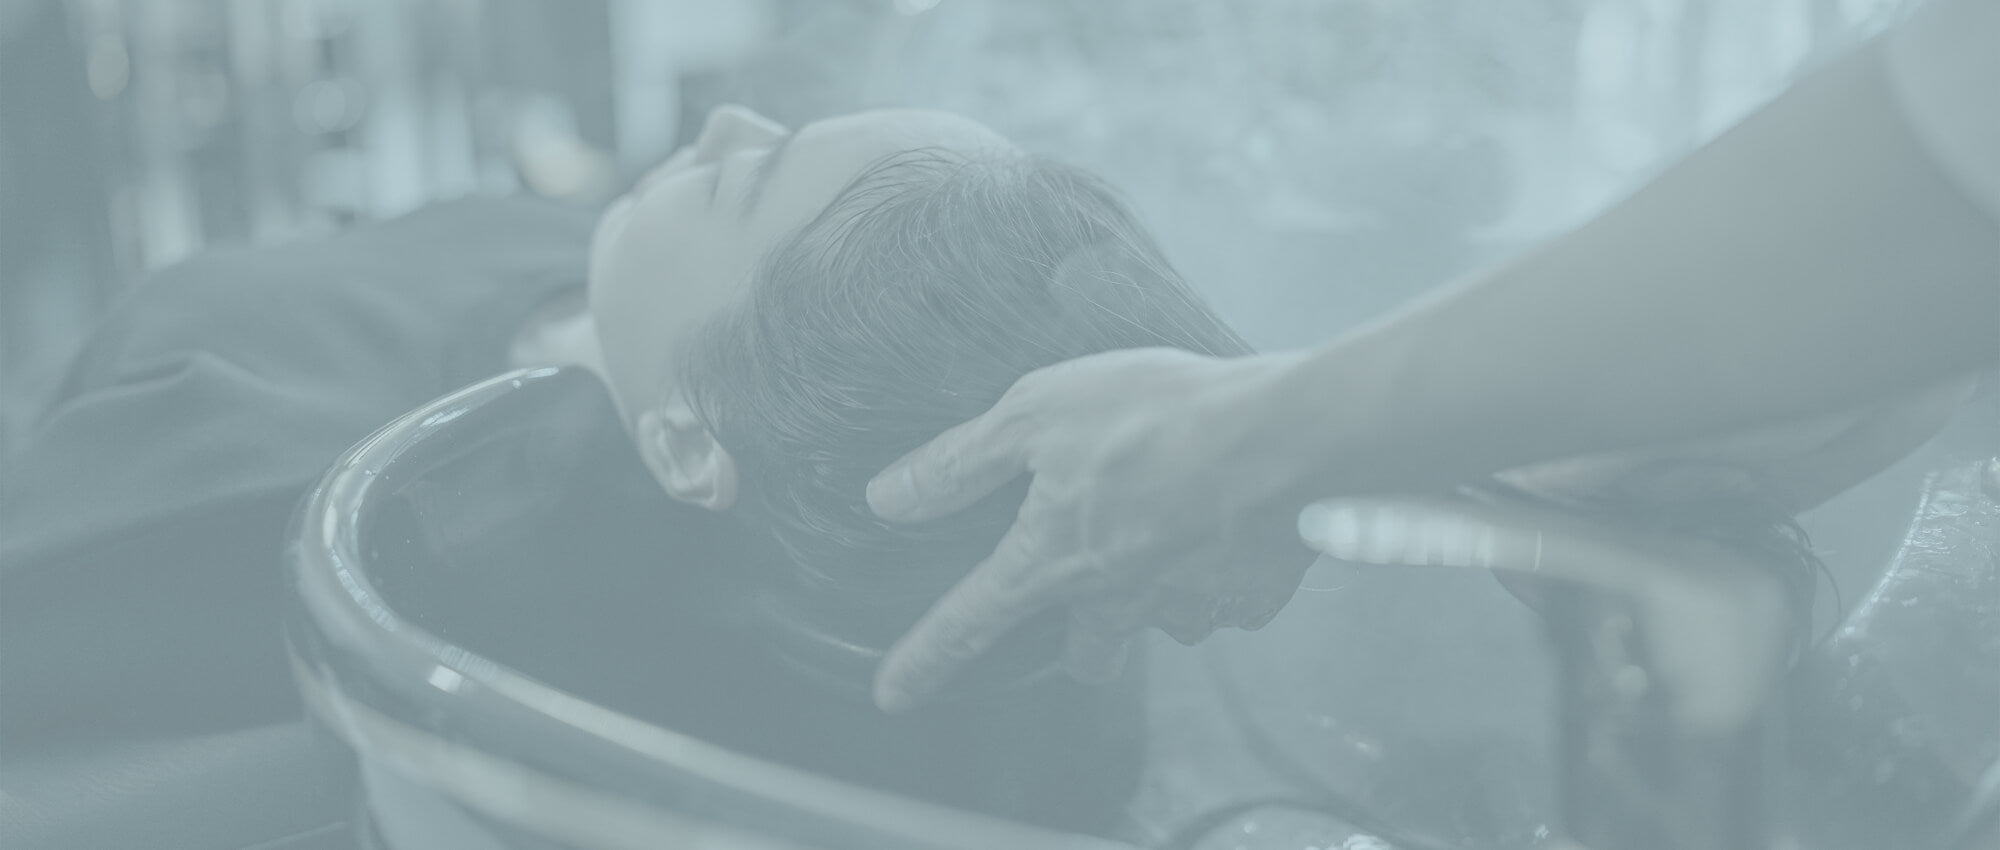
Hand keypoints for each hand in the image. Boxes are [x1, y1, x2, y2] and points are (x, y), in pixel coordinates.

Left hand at [866, 348, 1316, 712]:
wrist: (1288, 432)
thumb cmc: (1159, 413)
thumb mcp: (1036, 413)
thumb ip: (960, 463)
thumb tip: (889, 499)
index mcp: (1053, 558)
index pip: (968, 624)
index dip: (924, 661)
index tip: (893, 695)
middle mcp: (1117, 597)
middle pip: (1086, 655)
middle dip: (1079, 639)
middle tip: (1086, 590)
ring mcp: (1188, 604)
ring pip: (1160, 621)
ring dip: (1155, 588)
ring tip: (1171, 516)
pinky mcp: (1251, 596)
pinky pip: (1223, 597)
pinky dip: (1217, 568)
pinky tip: (1225, 514)